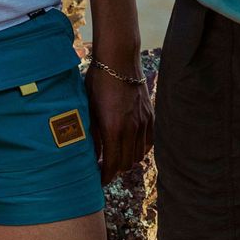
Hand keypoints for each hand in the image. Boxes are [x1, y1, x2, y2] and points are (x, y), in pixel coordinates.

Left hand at [86, 59, 152, 185]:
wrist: (119, 59)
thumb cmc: (98, 81)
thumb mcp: (89, 109)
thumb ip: (92, 135)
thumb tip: (92, 155)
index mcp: (113, 129)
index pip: (112, 165)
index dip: (105, 176)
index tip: (99, 180)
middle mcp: (131, 129)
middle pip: (126, 164)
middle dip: (115, 170)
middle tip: (105, 168)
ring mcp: (143, 123)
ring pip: (138, 155)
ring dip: (127, 160)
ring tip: (117, 156)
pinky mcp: (150, 116)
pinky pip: (148, 142)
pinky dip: (140, 149)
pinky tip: (130, 145)